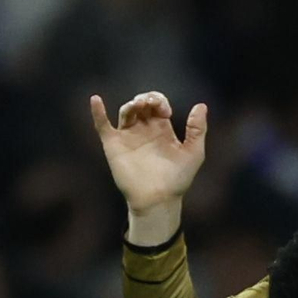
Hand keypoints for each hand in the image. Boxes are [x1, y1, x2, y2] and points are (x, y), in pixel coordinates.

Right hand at [90, 91, 207, 243]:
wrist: (158, 199)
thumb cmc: (178, 179)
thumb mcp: (194, 152)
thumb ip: (198, 129)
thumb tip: (201, 105)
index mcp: (162, 130)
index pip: (158, 105)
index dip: (160, 101)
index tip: (166, 112)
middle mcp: (144, 130)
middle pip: (141, 104)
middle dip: (146, 98)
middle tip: (151, 104)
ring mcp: (128, 136)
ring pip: (126, 111)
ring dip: (132, 104)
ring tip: (139, 105)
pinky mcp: (113, 145)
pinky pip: (102, 126)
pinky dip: (97, 113)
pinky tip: (95, 100)